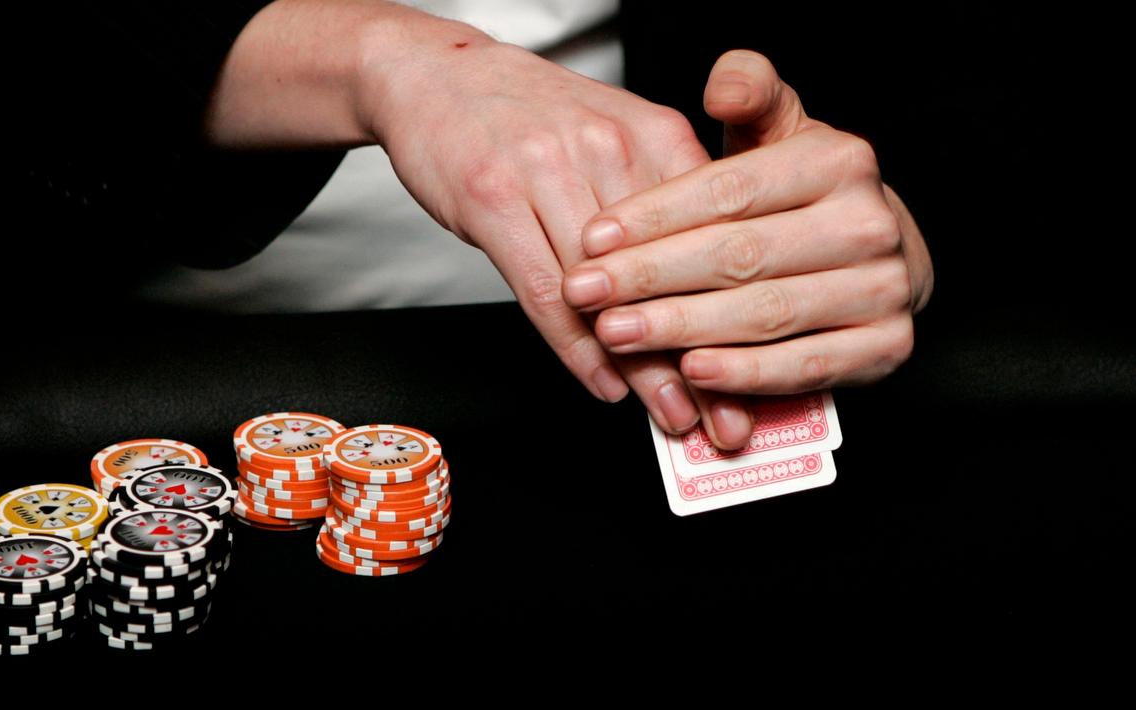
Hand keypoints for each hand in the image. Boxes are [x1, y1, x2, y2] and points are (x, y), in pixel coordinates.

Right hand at [357, 19, 731, 437]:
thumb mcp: (613, 137)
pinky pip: (544, 291)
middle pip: (667, 274)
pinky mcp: (492, 200)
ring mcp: (546, 173)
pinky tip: (604, 385)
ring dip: (645, 367)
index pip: (714, 238)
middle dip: (703, 357)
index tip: (762, 376)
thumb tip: (709, 291)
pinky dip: (576, 347)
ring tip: (674, 418)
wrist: (438, 74)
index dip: (741, 316)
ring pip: (608, 292)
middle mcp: (607, 148)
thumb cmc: (529, 118)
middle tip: (729, 419)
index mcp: (653, 133)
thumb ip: (661, 204)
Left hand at [563, 50, 932, 417]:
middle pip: (740, 254)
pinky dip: (745, 374)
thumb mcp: (778, 132)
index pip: (729, 190)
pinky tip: (691, 371)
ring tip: (616, 334)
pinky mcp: (886, 347)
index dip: (653, 217)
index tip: (592, 239)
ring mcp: (884, 289)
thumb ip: (750, 93)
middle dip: (651, 277)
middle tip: (585, 293)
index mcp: (838, 160)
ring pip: (766, 313)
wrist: (880, 255)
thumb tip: (722, 85)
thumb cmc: (800, 197)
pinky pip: (805, 366)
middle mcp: (868, 223)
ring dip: (682, 328)